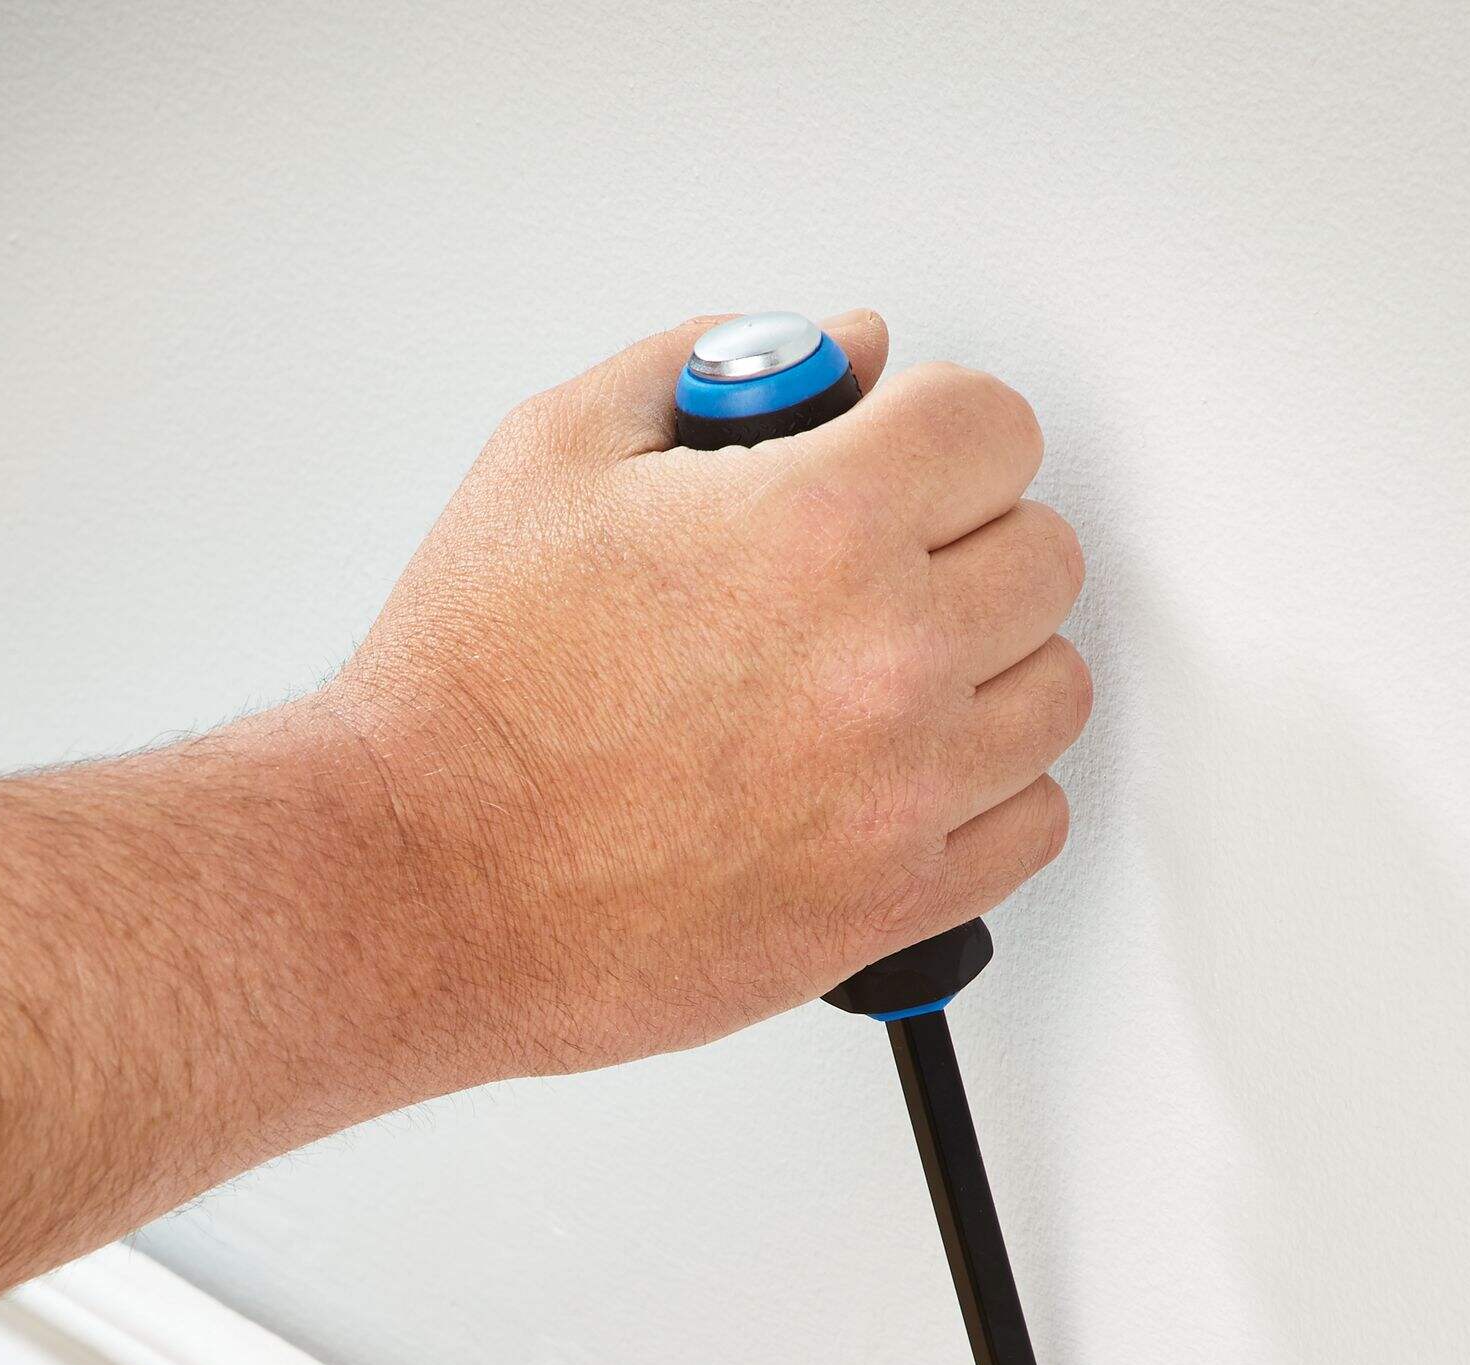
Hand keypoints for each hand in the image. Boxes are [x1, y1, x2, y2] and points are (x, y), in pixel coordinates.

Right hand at [326, 309, 1088, 1079]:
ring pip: (1051, 691)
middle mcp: (885, 655)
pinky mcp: (889, 902)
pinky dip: (985, 796)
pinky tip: (903, 777)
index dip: (933, 434)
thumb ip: (716, 370)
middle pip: (1040, 555)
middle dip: (958, 544)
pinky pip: (1030, 827)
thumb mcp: (554, 454)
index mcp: (818, 521)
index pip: (995, 426)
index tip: (897, 464)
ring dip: (986, 671)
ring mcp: (901, 790)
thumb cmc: (468, 693)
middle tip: (870, 573)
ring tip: (885, 679)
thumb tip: (842, 357)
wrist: (419, 878)